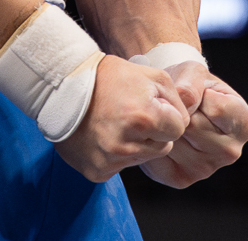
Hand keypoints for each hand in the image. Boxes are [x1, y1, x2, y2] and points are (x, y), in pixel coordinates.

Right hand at [54, 55, 188, 181]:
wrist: (63, 86)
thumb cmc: (109, 77)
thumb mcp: (151, 76)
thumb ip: (177, 100)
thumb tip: (184, 123)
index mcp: (143, 118)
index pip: (178, 130)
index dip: (167, 116)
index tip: (150, 106)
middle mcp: (126, 145)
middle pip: (162, 147)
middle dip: (153, 132)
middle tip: (131, 113)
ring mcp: (110, 160)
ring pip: (142, 158)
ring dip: (135, 144)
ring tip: (115, 122)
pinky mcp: (97, 171)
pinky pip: (120, 167)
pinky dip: (115, 154)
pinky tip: (103, 135)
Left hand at [138, 61, 247, 187]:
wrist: (171, 104)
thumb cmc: (190, 86)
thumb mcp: (194, 73)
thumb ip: (191, 85)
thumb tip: (184, 106)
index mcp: (244, 125)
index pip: (217, 109)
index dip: (200, 95)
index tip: (199, 94)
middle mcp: (230, 153)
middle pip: (194, 127)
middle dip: (180, 111)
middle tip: (180, 106)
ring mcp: (206, 169)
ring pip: (175, 141)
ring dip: (164, 125)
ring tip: (171, 119)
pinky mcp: (180, 178)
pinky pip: (160, 156)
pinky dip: (153, 140)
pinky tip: (161, 133)